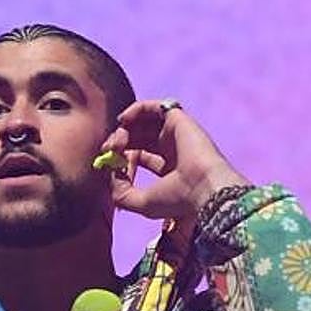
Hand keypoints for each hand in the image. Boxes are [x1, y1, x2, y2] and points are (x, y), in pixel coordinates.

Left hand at [100, 100, 250, 223]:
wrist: (203, 189)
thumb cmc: (177, 200)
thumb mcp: (141, 203)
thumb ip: (120, 192)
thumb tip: (111, 174)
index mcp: (170, 168)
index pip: (139, 157)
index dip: (122, 160)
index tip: (112, 168)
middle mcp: (174, 148)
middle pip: (138, 138)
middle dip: (119, 143)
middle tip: (107, 151)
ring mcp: (176, 133)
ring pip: (142, 123)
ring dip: (124, 130)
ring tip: (116, 144)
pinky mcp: (178, 120)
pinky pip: (152, 107)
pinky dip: (134, 110)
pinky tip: (123, 121)